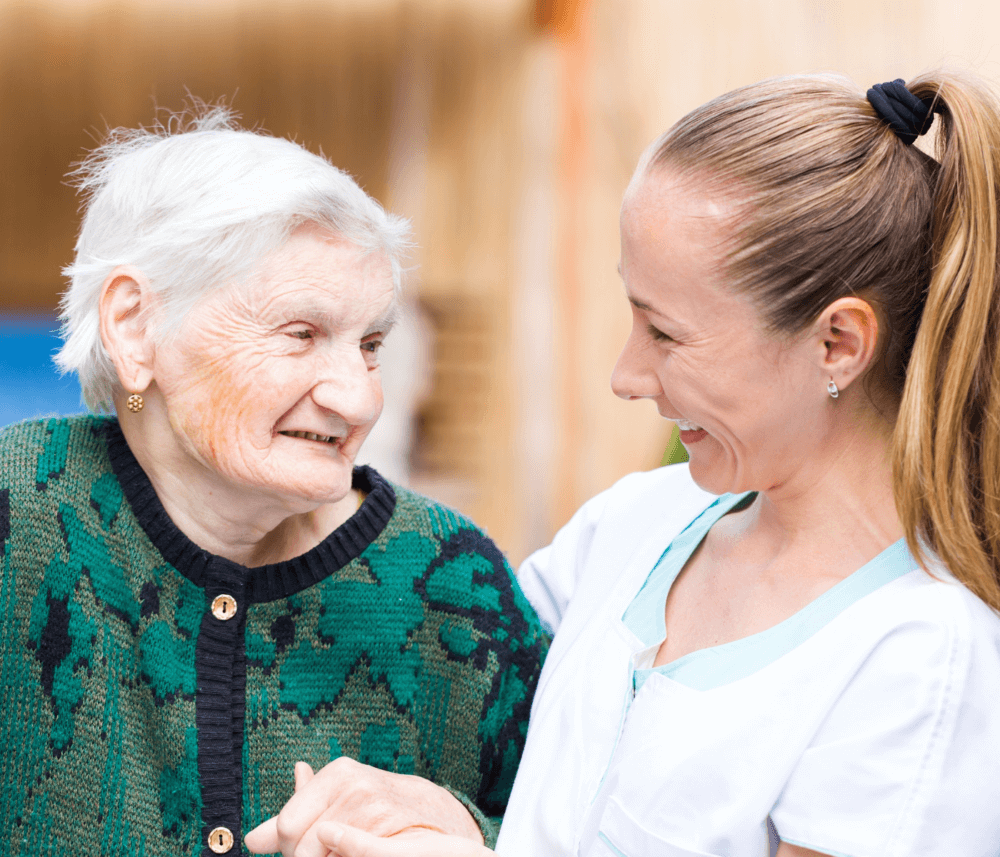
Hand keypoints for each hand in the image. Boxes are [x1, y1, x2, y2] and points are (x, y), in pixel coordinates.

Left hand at [244, 759, 484, 856]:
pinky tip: (348, 853)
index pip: (287, 825)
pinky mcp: (388, 834)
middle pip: (303, 847)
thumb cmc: (373, 806)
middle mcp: (355, 785)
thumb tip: (250, 840)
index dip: (290, 847)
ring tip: (344, 852)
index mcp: (337, 773)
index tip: (304, 849)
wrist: (430, 812)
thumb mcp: (335, 801)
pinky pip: (348, 856)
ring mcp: (374, 809)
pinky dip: (344, 856)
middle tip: (328, 853)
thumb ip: (294, 817)